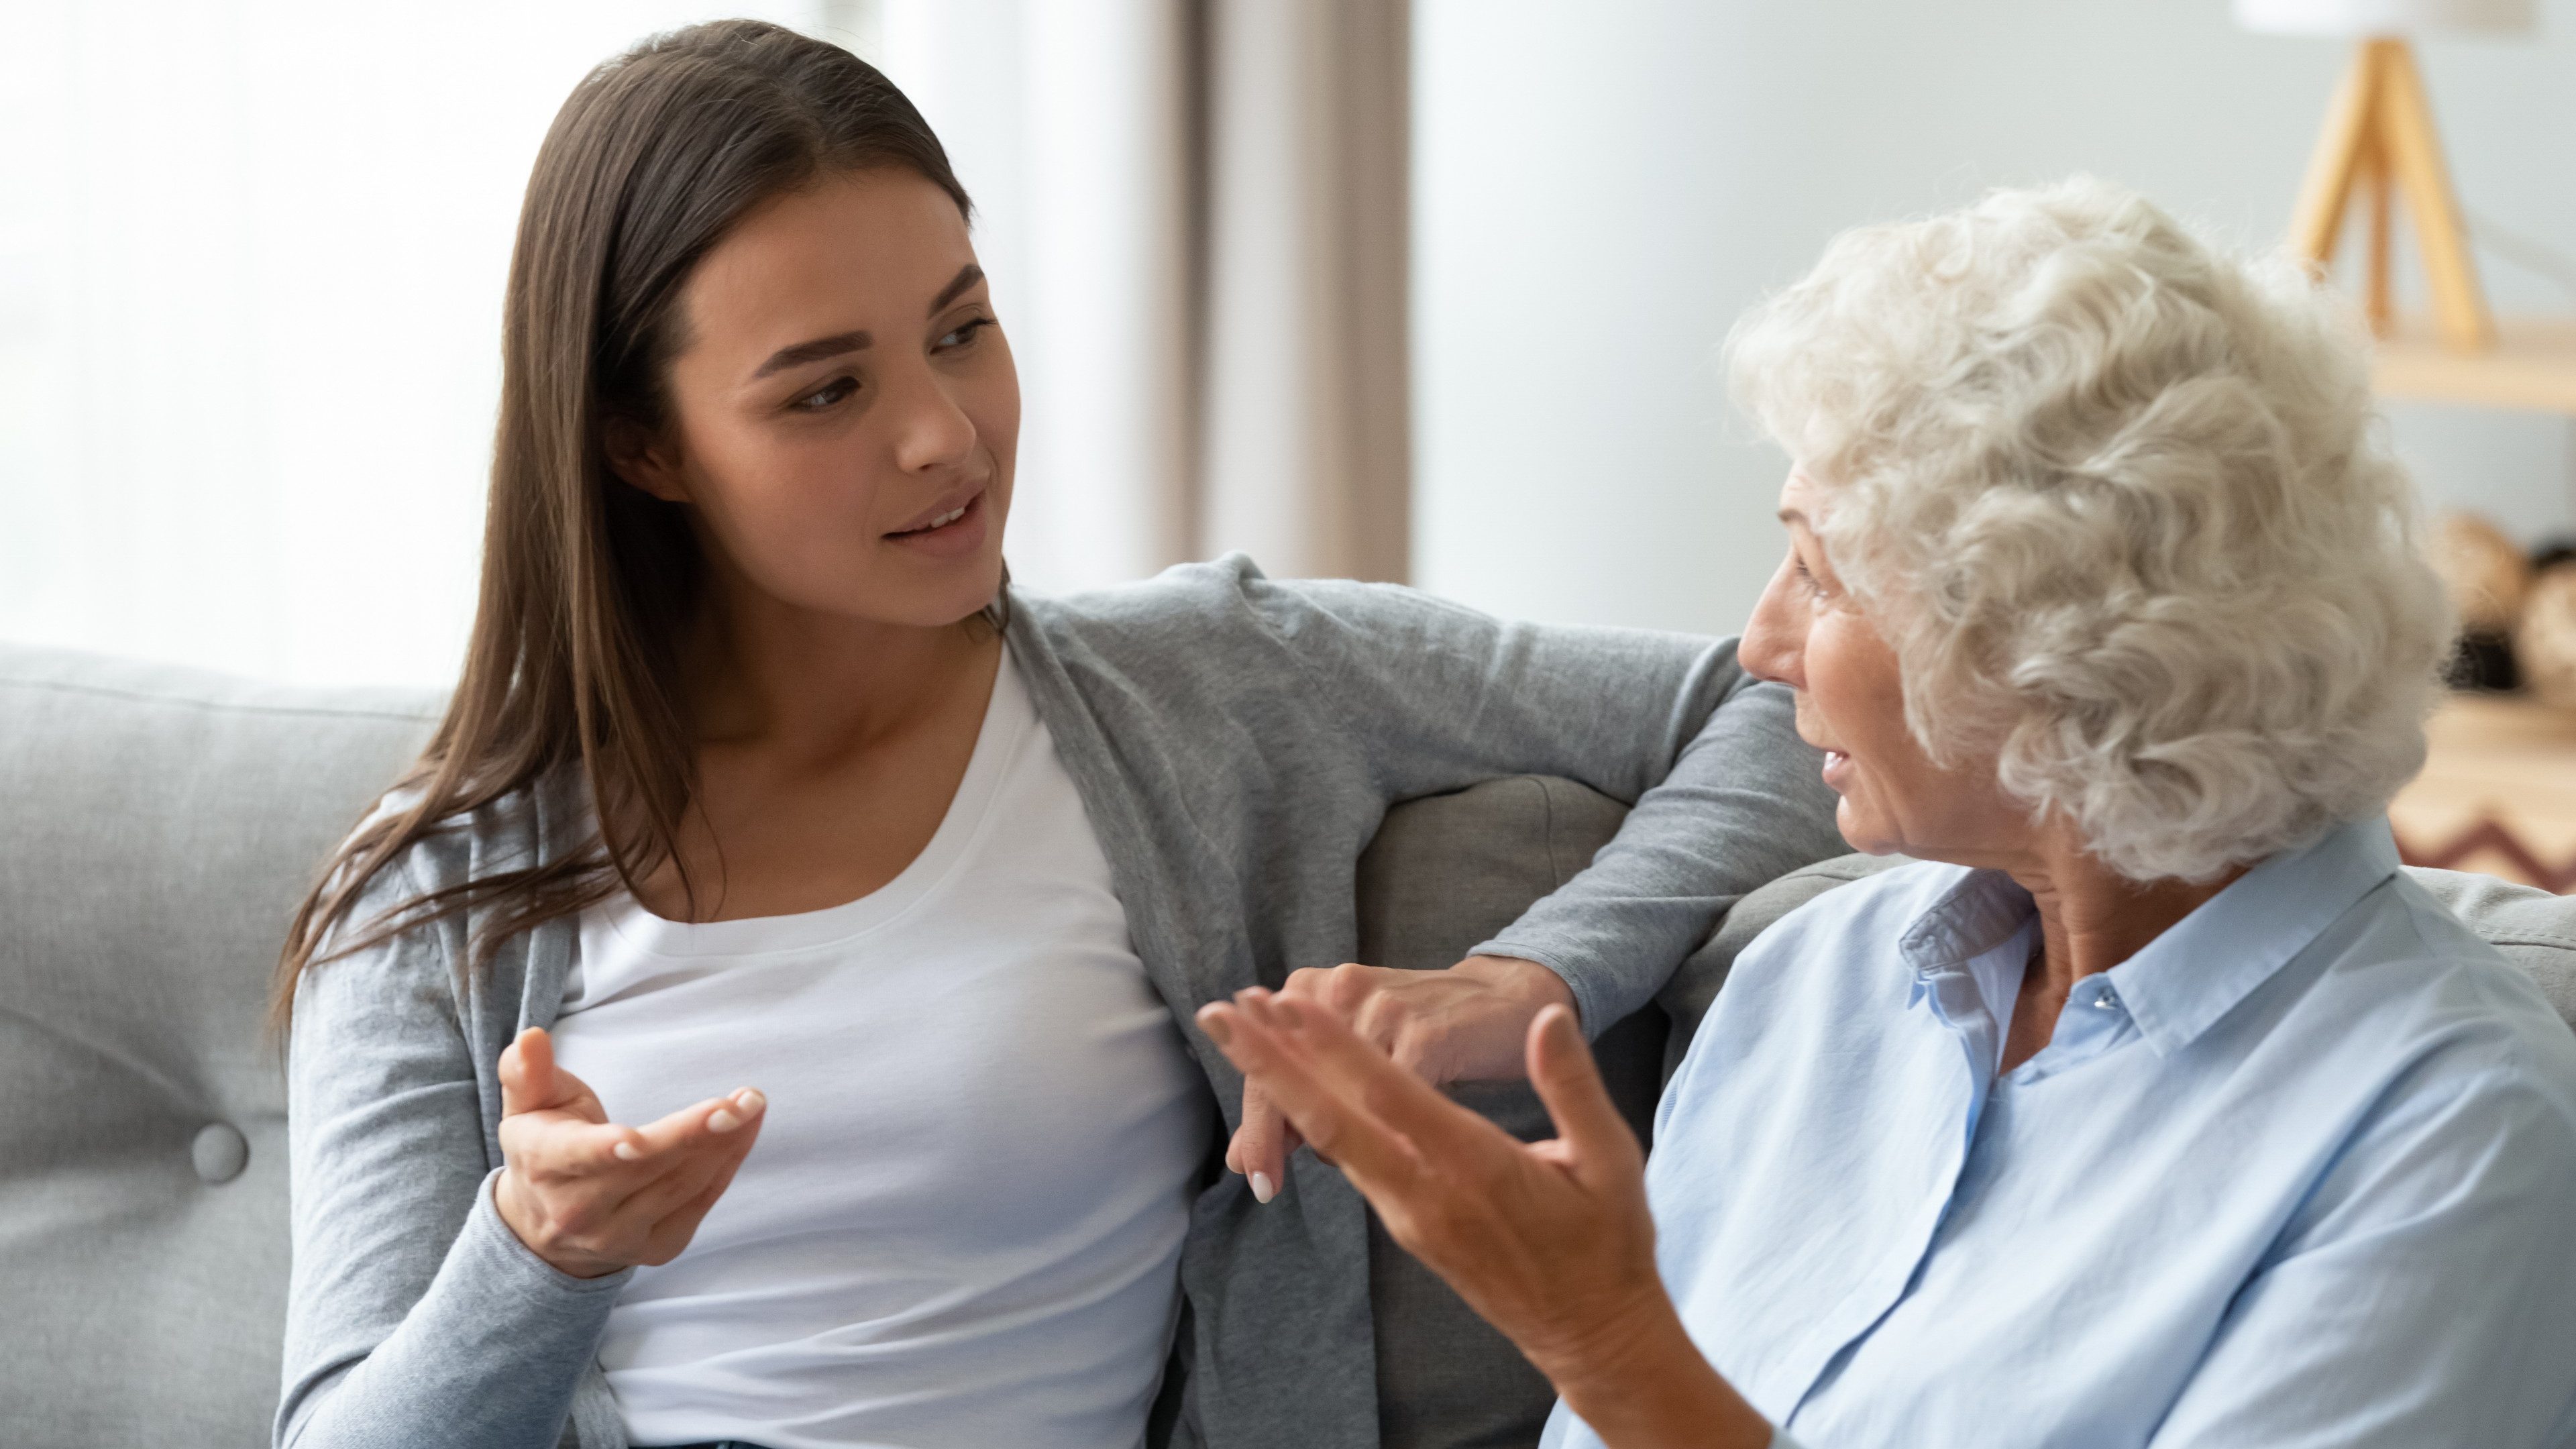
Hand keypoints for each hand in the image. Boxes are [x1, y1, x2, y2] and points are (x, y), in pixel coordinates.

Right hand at [492, 1026, 765, 1278]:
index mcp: (545, 1165)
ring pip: (681, 1187)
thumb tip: (531, 1038)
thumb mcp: (526, 1106)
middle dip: (697, 1132)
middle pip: (646, 1170)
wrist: (547, 1225)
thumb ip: (528, 1072)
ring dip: (726, 1143)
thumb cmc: (545, 1144)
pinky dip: (728, 1164)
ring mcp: (618, 1237)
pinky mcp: (656, 1249)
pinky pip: (700, 1203)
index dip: (608, 1150)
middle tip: (744, 1100)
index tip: (637, 1138)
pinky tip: (745, 1130)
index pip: (579, 1158)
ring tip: (752, 1104)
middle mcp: (579, 1211)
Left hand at [1195, 991, 1770, 1448]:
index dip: (1331, 1045)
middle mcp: (1426, 1192)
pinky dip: (1311, 1119)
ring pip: (1332, 1141)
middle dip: (1267, 1064)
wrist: (1590, 1331)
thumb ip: (1572, 1085)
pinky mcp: (1406, 1226)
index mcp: (1475, 1167)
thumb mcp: (1610, 1159)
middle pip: (1330, 1118)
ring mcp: (1409, 1213)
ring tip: (1239, 1035)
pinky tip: (1287, 1089)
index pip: (1387, 1094)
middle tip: (1216, 1014)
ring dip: (1279, 1087)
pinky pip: (1350, 1163)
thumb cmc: (1607, 1241)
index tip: (1284, 1002)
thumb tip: (1548, 1018)